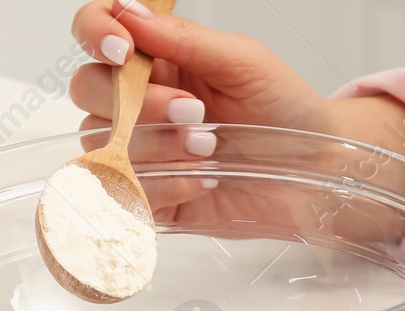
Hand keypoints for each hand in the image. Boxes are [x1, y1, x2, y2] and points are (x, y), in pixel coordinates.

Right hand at [69, 2, 404, 169]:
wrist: (316, 170)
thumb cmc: (286, 110)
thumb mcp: (244, 61)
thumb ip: (186, 39)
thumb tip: (129, 12)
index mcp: (157, 59)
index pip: (96, 32)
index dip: (96, 34)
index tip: (124, 49)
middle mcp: (140, 102)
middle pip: (88, 89)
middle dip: (137, 102)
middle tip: (194, 113)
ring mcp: (141, 151)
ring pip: (104, 143)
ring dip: (157, 146)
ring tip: (210, 150)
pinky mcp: (152, 197)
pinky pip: (126, 193)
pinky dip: (164, 186)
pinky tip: (205, 180)